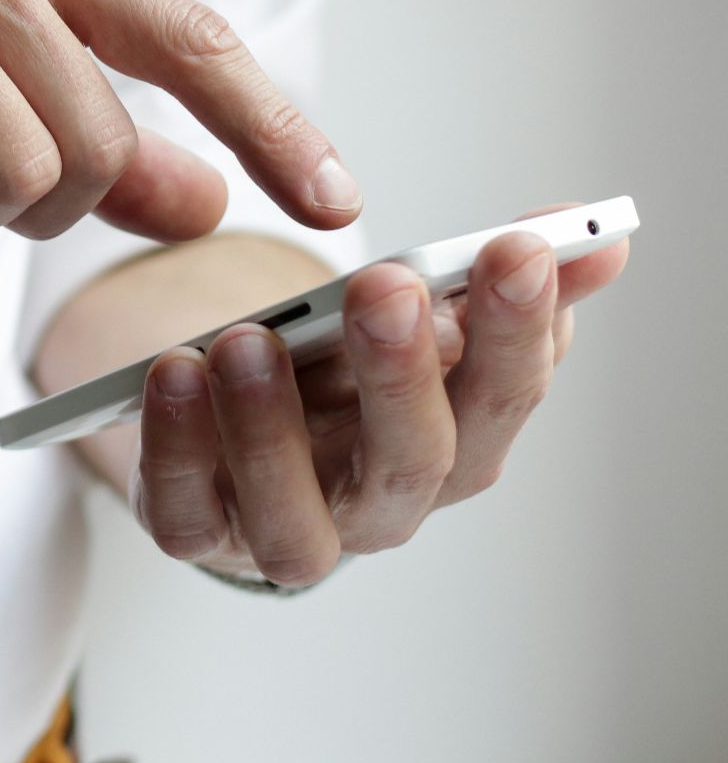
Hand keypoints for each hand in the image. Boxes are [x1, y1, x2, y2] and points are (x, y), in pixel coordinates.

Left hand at [127, 206, 630, 584]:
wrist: (237, 422)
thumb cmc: (341, 372)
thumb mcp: (415, 317)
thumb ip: (492, 278)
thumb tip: (597, 237)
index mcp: (455, 444)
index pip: (504, 397)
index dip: (517, 329)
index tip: (516, 248)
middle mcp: (381, 504)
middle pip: (411, 462)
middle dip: (403, 374)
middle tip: (386, 287)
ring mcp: (288, 528)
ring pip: (293, 516)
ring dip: (270, 428)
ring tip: (246, 340)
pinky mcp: (198, 532)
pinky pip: (184, 514)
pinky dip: (175, 450)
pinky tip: (171, 373)